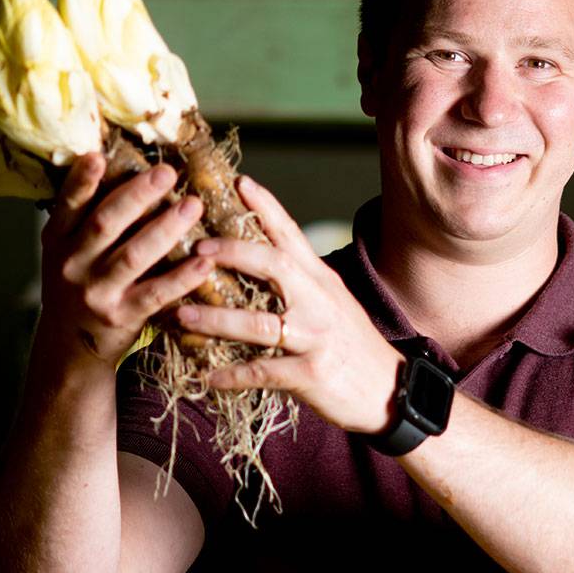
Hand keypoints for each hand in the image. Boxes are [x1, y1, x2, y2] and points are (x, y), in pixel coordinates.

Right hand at [38, 152, 213, 368]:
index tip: (98, 155)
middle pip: (106, 223)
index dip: (81, 181)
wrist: (70, 346)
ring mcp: (96, 292)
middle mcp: (72, 264)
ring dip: (166, 228)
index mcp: (57, 240)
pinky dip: (181, 277)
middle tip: (168, 172)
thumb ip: (84, 217)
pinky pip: (156, 293)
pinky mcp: (122, 317)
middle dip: (137, 195)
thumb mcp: (67, 250)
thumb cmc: (78, 285)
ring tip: (193, 205)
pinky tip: (204, 262)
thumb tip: (111, 163)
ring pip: (134, 255)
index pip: (68, 204)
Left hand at [174, 175, 403, 433]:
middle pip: (274, 265)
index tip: (239, 182)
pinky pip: (263, 372)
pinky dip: (231, 374)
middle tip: (196, 248)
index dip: (266, 207)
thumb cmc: (354, 345)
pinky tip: (206, 375)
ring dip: (216, 319)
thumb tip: (257, 260)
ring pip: (259, 323)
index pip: (292, 235)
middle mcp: (319, 302)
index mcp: (321, 280)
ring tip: (180, 313)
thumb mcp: (333, 302)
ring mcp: (315, 338)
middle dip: (232, 253)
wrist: (392, 390)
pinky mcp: (311, 374)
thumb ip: (300, 281)